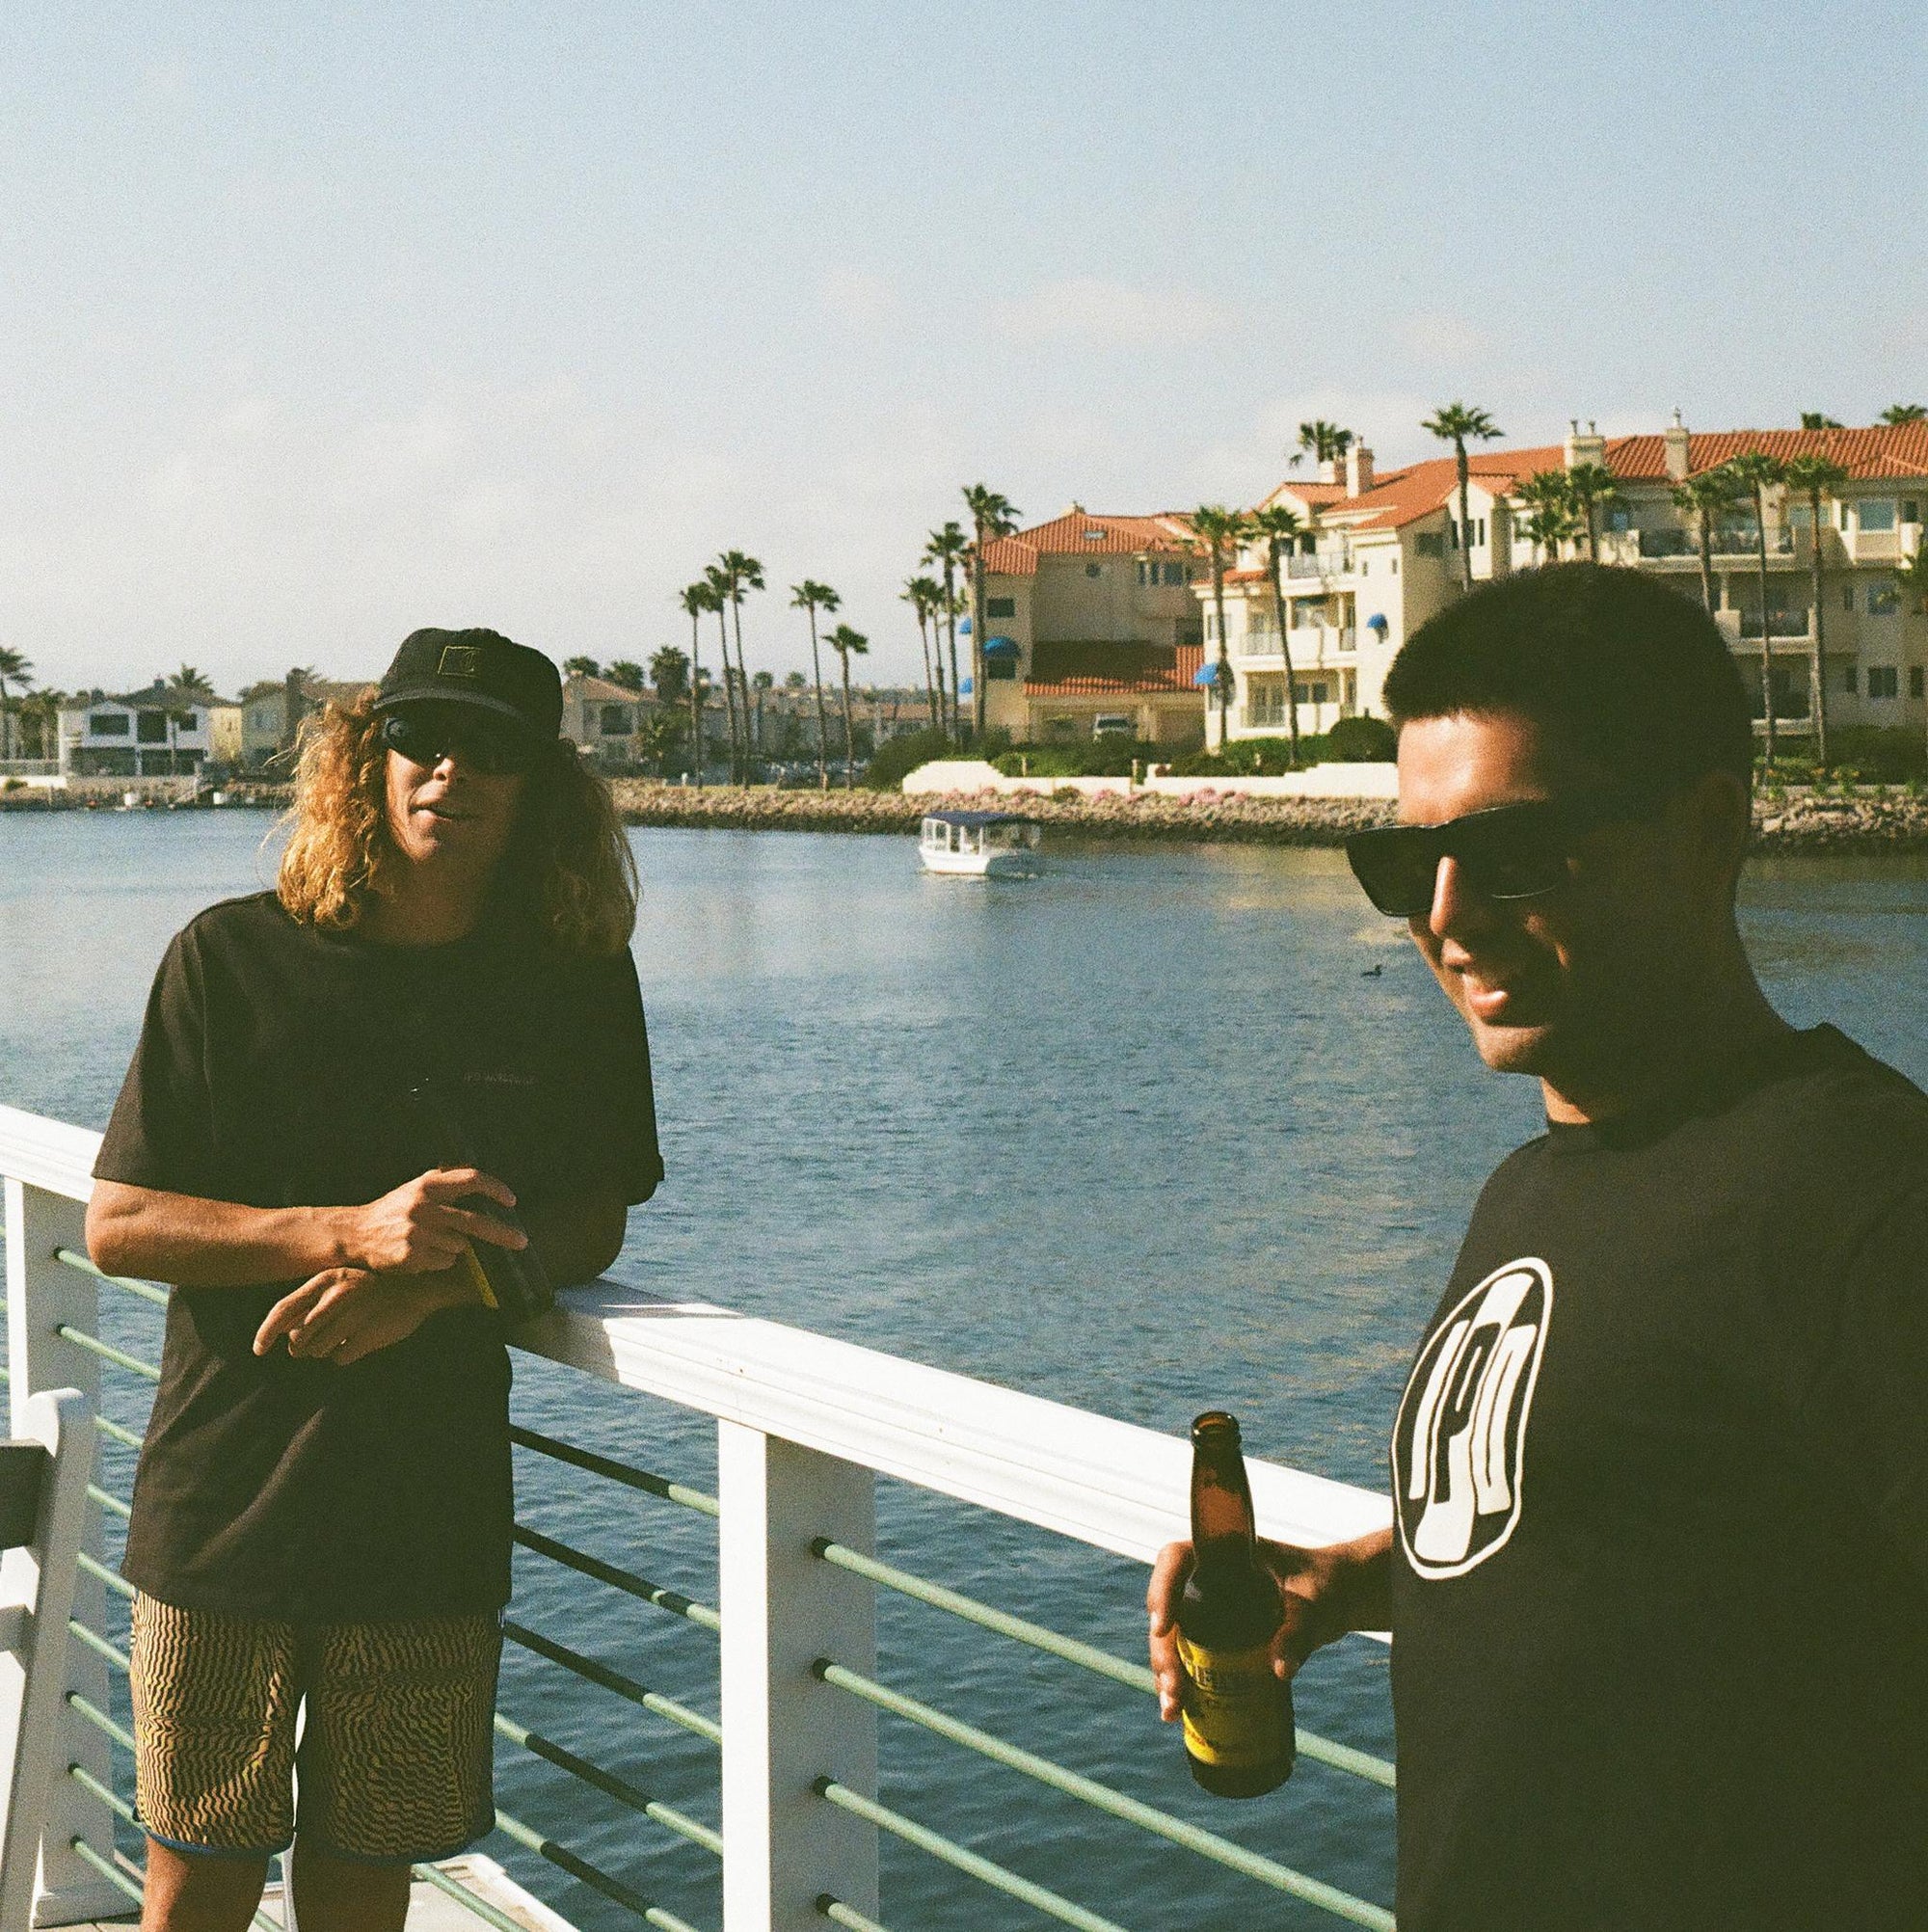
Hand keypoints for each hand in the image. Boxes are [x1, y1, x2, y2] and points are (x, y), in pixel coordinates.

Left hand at [252, 1265, 471, 1364]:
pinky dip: (345, 1353)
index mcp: (325, 1281)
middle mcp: (336, 1297)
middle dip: (303, 1346)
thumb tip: (282, 1332)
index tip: (258, 1350)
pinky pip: (340, 1357)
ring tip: (346, 1335)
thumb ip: (312, 1303)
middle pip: (298, 1338)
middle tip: (316, 1343)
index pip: (282, 1310)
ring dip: (326, 1349)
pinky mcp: (366, 1336)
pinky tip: (359, 1340)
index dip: (265, 1333)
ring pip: (317, 1351)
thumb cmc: (374, 1287)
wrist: (420, 1286)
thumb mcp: (342, 1284)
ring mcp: (352, 1317)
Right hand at [341, 1168, 525, 1274]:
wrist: (355, 1233)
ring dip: (455, 1248)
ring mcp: (417, 1232)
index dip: (496, 1188)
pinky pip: (445, 1261)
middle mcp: (423, 1206)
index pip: (471, 1179)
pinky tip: (421, 1255)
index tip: (512, 1202)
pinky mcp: (411, 1255)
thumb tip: (483, 1180)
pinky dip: (440, 1261)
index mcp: (427, 1184)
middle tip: (522, 1242)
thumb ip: (446, 1181)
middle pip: (476, 1221)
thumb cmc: (393, 1210)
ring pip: (461, 1246)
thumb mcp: (416, 1187)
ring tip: (431, 1243)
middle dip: (503, 1233)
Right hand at [1147, 1537, 1354, 1721]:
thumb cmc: (1324, 1588)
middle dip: (1163, 1652)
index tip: (1162, 1628)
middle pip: (1168, 1609)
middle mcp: (1206, 1577)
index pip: (1175, 1560)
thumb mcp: (1313, 1607)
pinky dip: (1182, 1682)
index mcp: (1222, 1553)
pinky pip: (1188, 1656)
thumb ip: (1298, 1632)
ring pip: (1172, 1637)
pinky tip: (1180, 1712)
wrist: (1336, 1598)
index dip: (1161, 1590)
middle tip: (1174, 1689)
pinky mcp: (1215, 1635)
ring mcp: (1208, 1607)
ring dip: (1166, 1672)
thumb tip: (1281, 1671)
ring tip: (1173, 1710)